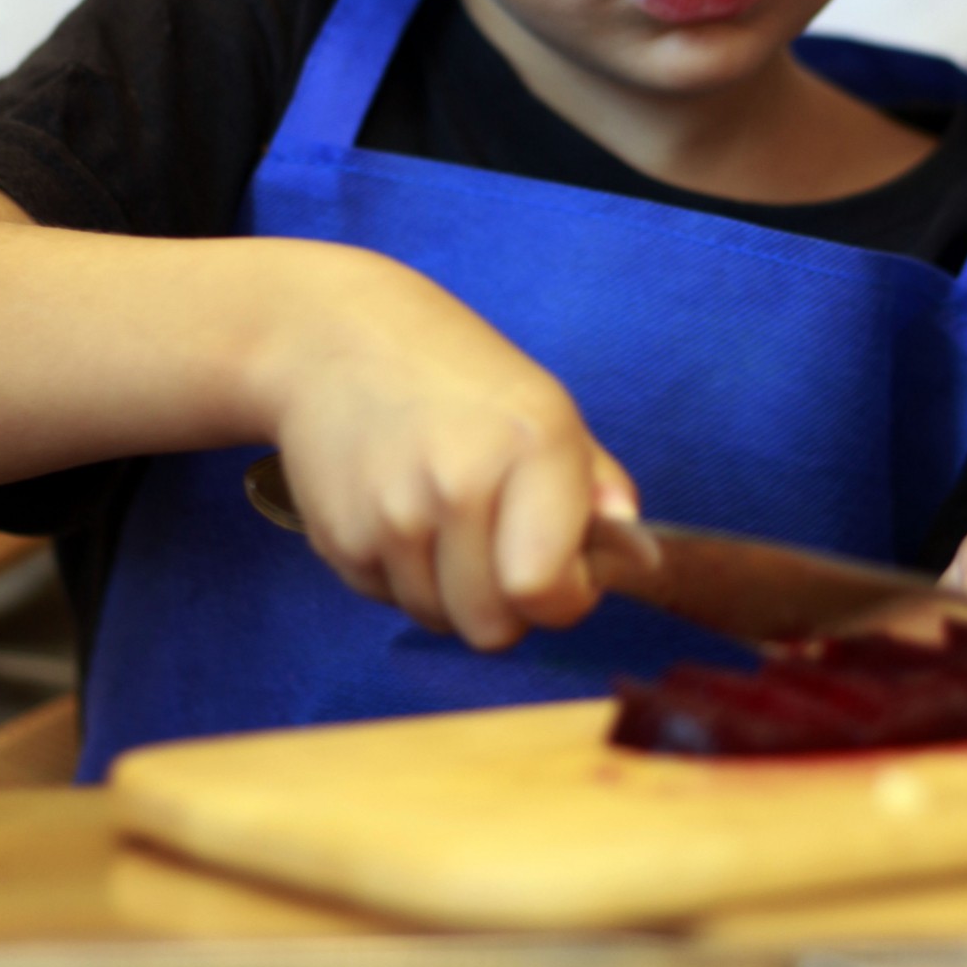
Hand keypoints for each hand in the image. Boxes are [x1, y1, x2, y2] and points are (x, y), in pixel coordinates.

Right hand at [260, 245, 636, 650]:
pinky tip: (397, 507)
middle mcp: (461, 483)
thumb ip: (595, 484)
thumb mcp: (543, 405)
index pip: (550, 594)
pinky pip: (389, 600)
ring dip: (449, 589)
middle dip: (506, 604)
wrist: (331, 336)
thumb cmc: (451, 370)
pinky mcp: (339, 539)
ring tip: (442, 515)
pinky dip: (401, 573)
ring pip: (440, 621)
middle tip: (499, 543)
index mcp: (533, 444)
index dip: (564, 596)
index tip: (560, 568)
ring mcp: (393, 516)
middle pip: (494, 629)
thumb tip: (635, 554)